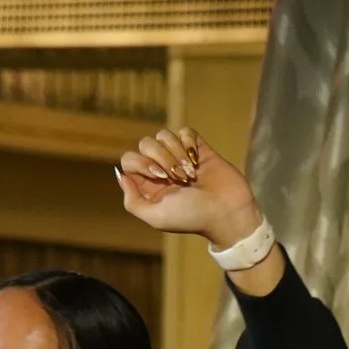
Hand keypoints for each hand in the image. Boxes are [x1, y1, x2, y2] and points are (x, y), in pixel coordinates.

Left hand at [116, 127, 261, 248]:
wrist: (227, 213)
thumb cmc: (192, 217)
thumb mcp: (156, 217)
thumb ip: (132, 201)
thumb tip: (122, 174)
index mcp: (148, 185)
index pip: (130, 160)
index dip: (142, 163)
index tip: (160, 177)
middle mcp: (161, 169)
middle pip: (146, 143)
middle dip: (162, 157)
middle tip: (179, 177)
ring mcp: (180, 157)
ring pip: (164, 135)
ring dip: (177, 153)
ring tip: (191, 174)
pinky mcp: (199, 149)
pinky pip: (185, 131)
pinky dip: (189, 143)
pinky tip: (197, 160)